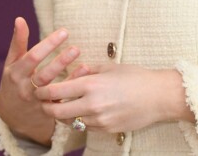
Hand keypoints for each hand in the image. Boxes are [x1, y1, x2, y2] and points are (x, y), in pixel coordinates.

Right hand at [0, 17, 85, 144]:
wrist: (11, 115)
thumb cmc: (13, 81)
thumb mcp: (11, 62)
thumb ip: (17, 42)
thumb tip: (20, 18)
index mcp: (16, 73)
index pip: (32, 57)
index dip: (48, 45)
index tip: (64, 31)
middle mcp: (26, 88)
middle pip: (44, 75)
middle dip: (60, 62)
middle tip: (76, 48)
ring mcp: (37, 101)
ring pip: (54, 90)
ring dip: (70, 77)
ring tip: (85, 64)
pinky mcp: (48, 111)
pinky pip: (63, 100)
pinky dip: (73, 88)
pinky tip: (85, 75)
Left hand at [34, 63, 193, 133]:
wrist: (158, 96)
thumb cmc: (136, 76)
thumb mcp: (110, 67)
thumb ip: (89, 69)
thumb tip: (75, 71)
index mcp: (91, 84)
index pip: (56, 92)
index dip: (43, 92)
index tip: (39, 90)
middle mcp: (92, 104)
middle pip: (57, 112)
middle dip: (47, 108)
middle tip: (44, 103)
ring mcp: (99, 120)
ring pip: (72, 121)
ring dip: (66, 114)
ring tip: (67, 105)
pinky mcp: (107, 130)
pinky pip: (87, 126)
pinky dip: (83, 119)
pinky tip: (88, 110)